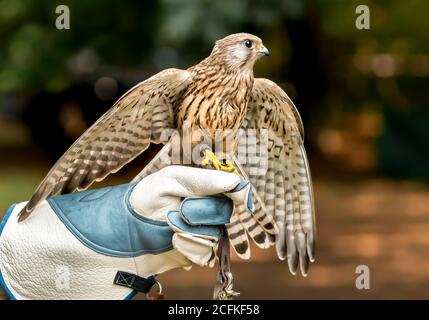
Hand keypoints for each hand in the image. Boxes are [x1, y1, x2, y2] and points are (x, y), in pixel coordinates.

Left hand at [129, 165, 253, 266]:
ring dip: (188, 231)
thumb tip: (237, 182)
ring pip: (215, 234)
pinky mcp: (200, 252)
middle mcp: (210, 209)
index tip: (241, 199)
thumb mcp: (173, 179)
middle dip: (198, 212)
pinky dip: (187, 247)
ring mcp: (207, 231)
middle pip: (224, 212)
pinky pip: (205, 253)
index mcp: (206, 187)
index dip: (239, 193)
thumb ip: (206, 180)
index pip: (234, 188)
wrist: (129, 230)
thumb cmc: (148, 198)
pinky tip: (173, 240)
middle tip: (178, 209)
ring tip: (169, 224)